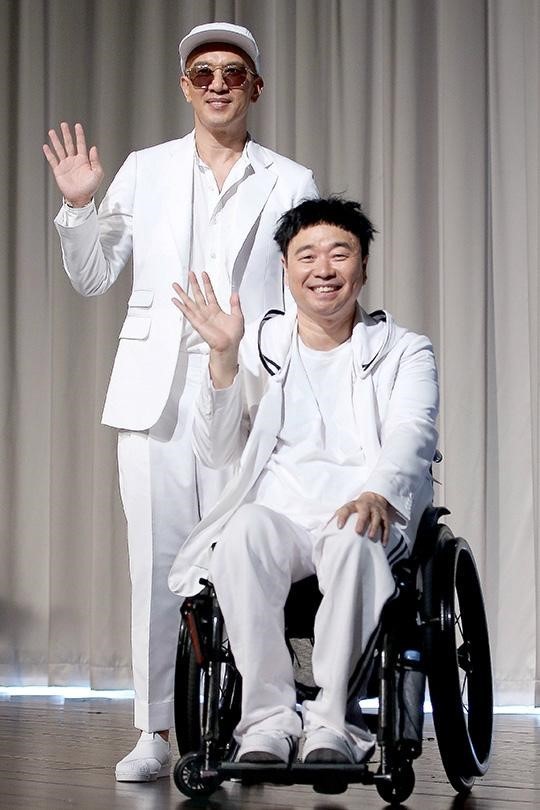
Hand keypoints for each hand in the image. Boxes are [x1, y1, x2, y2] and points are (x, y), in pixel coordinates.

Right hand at [43, 122, 103, 206]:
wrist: (80, 198)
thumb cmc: (90, 188)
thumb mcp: (97, 174)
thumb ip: (96, 161)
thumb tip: (93, 148)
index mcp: (83, 160)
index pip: (81, 144)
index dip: (79, 135)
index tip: (77, 125)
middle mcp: (74, 160)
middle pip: (69, 144)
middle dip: (66, 134)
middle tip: (63, 124)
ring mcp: (65, 165)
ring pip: (60, 149)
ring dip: (56, 141)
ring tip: (52, 132)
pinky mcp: (59, 171)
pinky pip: (53, 160)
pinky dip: (49, 153)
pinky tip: (46, 146)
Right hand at [172, 271, 244, 387]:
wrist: (228, 346)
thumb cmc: (233, 336)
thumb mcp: (238, 316)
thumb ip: (235, 304)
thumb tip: (235, 293)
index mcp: (216, 310)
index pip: (209, 293)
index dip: (207, 283)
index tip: (204, 275)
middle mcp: (207, 312)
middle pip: (198, 294)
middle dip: (194, 284)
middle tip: (190, 274)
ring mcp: (201, 317)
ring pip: (190, 302)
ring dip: (183, 293)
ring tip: (176, 285)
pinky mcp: (197, 323)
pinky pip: (187, 312)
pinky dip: (180, 306)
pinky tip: (175, 300)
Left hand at [334, 491, 390, 544]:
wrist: (374, 498)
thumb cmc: (357, 507)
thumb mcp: (347, 508)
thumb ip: (337, 517)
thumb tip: (324, 529)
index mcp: (354, 505)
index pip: (347, 509)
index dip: (342, 517)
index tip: (339, 526)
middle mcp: (366, 506)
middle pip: (364, 512)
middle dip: (361, 521)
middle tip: (358, 531)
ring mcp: (376, 511)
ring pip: (377, 518)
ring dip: (374, 527)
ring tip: (371, 537)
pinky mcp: (385, 516)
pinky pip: (386, 525)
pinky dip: (385, 535)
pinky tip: (383, 544)